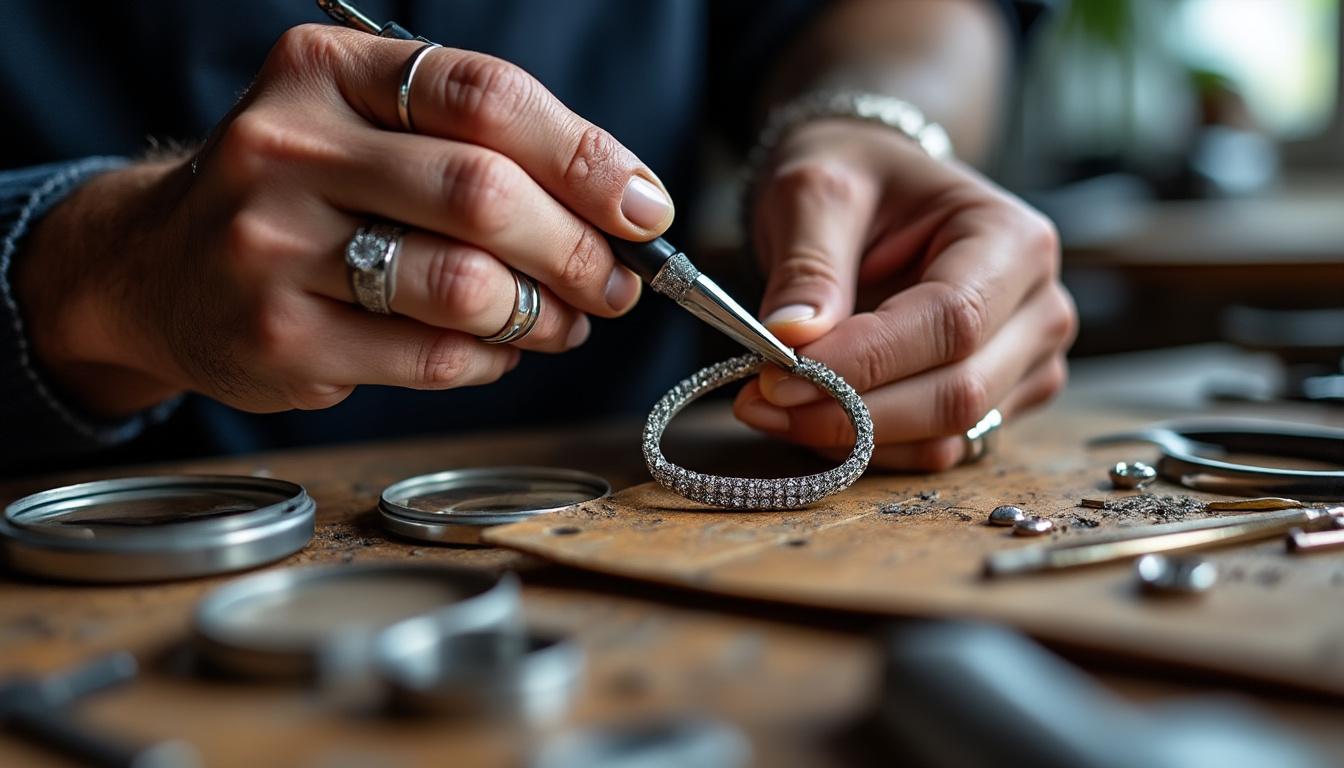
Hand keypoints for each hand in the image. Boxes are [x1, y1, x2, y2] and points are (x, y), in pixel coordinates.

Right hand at [17, 25, 674, 416]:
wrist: (154, 267)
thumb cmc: (297, 191)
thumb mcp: (359, 124)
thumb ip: (472, 142)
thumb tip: (620, 204)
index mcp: (325, 73)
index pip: (484, 95)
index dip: (584, 156)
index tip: (642, 206)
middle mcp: (288, 148)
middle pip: (481, 194)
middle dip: (576, 248)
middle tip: (617, 282)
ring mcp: (273, 247)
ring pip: (463, 286)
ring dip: (543, 314)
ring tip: (565, 321)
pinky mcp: (278, 338)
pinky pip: (431, 357)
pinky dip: (490, 359)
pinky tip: (497, 348)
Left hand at [733, 119, 1076, 470]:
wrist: (872, 193)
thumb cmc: (854, 179)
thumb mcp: (816, 191)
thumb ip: (808, 263)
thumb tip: (791, 338)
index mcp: (1013, 239)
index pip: (950, 321)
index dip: (865, 361)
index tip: (777, 373)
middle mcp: (1038, 308)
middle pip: (958, 392)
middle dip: (849, 410)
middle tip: (758, 400)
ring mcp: (1027, 365)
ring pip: (948, 435)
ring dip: (851, 437)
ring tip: (770, 405)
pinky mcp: (1000, 404)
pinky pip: (935, 450)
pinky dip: (866, 446)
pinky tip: (809, 415)